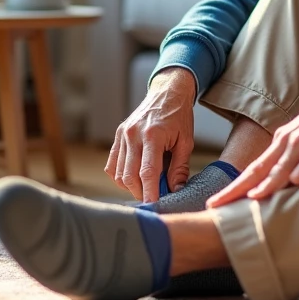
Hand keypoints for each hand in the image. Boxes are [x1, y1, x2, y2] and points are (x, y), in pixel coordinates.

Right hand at [105, 67, 196, 201]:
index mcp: (152, 136)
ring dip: (130, 186)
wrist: (167, 92)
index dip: (150, 193)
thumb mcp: (186, 141)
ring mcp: (123, 135)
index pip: (147, 173)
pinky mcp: (118, 135)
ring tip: (146, 186)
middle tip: (153, 197)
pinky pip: (112, 164)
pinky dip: (120, 175)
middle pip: (129, 176)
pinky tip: (133, 177)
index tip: (154, 207)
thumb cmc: (179, 116)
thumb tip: (176, 190)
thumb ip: (180, 167)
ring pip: (119, 172)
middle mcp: (133, 135)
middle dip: (140, 192)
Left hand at [207, 75, 298, 207]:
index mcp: (281, 141)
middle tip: (216, 205)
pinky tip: (291, 188)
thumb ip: (294, 156)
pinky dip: (297, 179)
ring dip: (264, 187)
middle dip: (235, 190)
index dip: (235, 186)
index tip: (219, 200)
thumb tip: (285, 180)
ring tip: (248, 201)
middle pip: (257, 171)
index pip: (254, 168)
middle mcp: (287, 143)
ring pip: (279, 171)